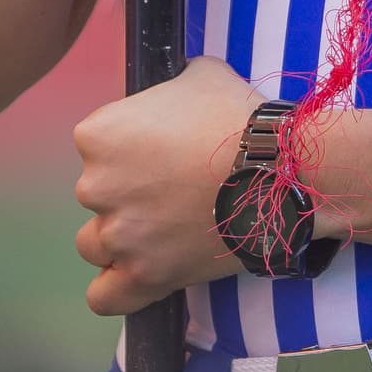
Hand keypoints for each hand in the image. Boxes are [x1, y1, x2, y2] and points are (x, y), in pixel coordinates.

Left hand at [73, 56, 263, 316]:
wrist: (276, 169)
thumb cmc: (238, 116)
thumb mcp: (197, 75)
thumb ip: (167, 90)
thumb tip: (172, 97)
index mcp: (99, 134)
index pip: (96, 143)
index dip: (131, 144)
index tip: (163, 147)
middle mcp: (94, 186)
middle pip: (97, 193)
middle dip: (129, 190)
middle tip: (175, 184)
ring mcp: (117, 236)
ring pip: (95, 243)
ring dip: (124, 235)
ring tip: (167, 226)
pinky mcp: (142, 277)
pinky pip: (104, 296)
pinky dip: (118, 287)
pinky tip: (140, 271)